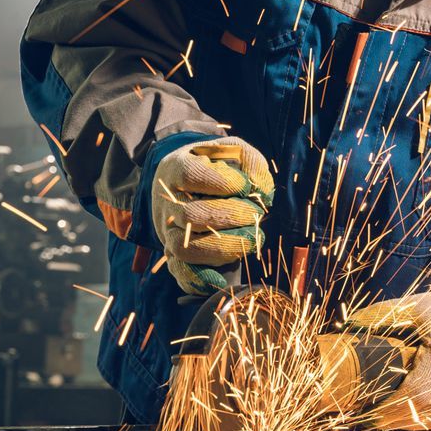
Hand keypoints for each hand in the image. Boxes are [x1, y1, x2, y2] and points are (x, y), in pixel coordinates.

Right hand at [150, 137, 273, 294]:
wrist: (185, 181)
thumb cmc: (214, 165)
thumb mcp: (231, 151)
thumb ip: (250, 162)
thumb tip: (263, 191)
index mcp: (176, 168)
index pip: (190, 175)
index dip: (222, 182)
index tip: (246, 186)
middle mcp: (167, 201)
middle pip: (190, 216)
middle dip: (230, 217)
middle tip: (255, 214)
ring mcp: (168, 230)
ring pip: (185, 248)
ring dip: (223, 248)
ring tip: (252, 240)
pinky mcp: (173, 253)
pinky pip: (180, 272)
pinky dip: (199, 280)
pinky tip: (222, 280)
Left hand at [331, 292, 430, 429]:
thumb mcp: (410, 309)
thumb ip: (379, 317)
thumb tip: (347, 329)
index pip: (416, 394)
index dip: (390, 410)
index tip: (369, 416)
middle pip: (426, 410)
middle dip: (396, 418)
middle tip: (374, 417)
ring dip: (412, 421)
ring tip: (391, 416)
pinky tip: (417, 414)